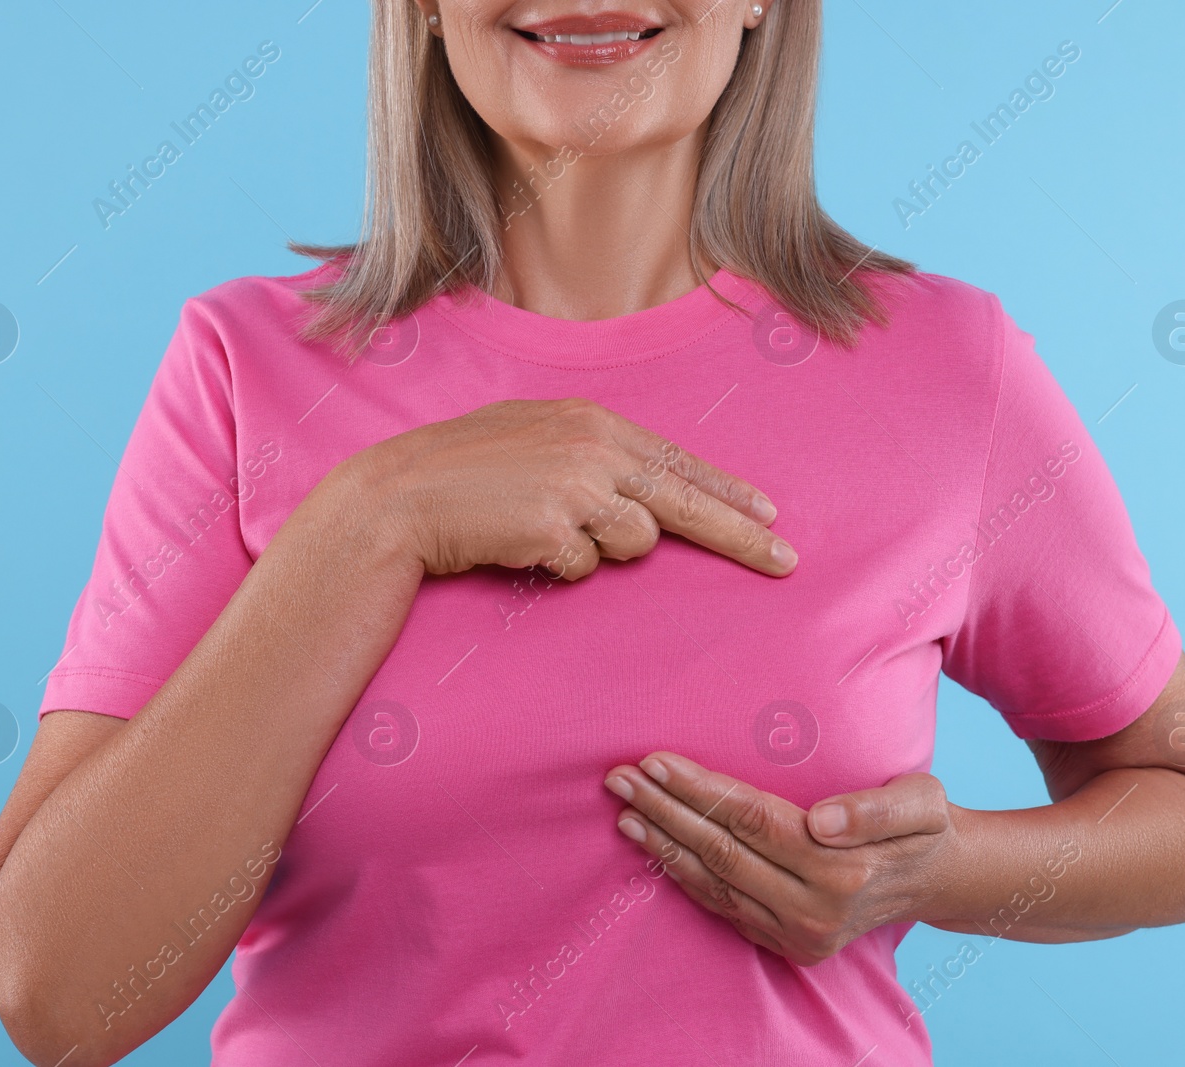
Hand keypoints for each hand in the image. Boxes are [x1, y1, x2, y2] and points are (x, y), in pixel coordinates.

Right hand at [353, 397, 796, 579]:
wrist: (397, 497)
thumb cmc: (461, 473)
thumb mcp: (533, 441)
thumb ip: (592, 457)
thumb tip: (646, 497)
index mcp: (592, 420)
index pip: (679, 460)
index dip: (727, 491)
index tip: (769, 514)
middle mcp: (594, 446)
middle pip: (688, 502)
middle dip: (743, 536)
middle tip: (787, 561)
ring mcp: (577, 485)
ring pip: (635, 542)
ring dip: (600, 551)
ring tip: (543, 532)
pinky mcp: (556, 526)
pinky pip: (586, 568)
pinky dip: (561, 569)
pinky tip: (521, 546)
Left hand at [604, 753, 953, 965]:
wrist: (937, 880)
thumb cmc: (924, 825)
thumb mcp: (921, 801)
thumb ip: (876, 808)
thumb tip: (823, 821)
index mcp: (843, 869)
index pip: (751, 819)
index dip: (699, 789)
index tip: (655, 760)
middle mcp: (814, 909)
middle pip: (721, 850)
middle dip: (665, 811)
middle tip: (619, 778)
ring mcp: (797, 934)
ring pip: (713, 883)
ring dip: (662, 845)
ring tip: (624, 809)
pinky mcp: (786, 945)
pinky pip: (722, 906)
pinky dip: (683, 876)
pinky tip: (654, 847)